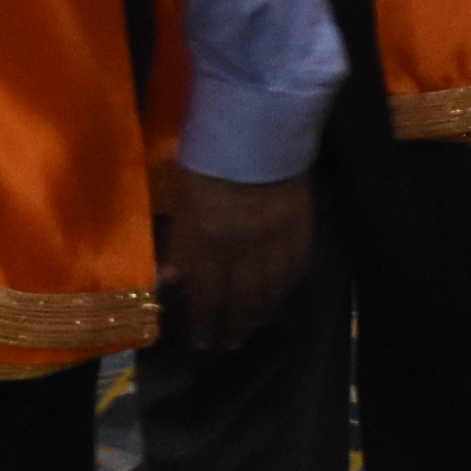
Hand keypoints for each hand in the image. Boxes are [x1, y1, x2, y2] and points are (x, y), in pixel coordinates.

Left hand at [163, 167, 311, 347]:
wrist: (259, 125)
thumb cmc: (209, 155)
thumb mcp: (181, 194)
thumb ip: (180, 240)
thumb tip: (170, 279)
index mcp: (207, 239)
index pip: (204, 294)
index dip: (202, 322)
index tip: (200, 343)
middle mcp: (241, 247)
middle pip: (238, 298)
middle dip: (232, 325)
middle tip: (229, 345)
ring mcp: (274, 239)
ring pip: (268, 288)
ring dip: (259, 312)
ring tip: (254, 326)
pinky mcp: (300, 227)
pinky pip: (295, 266)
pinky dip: (286, 286)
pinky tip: (281, 295)